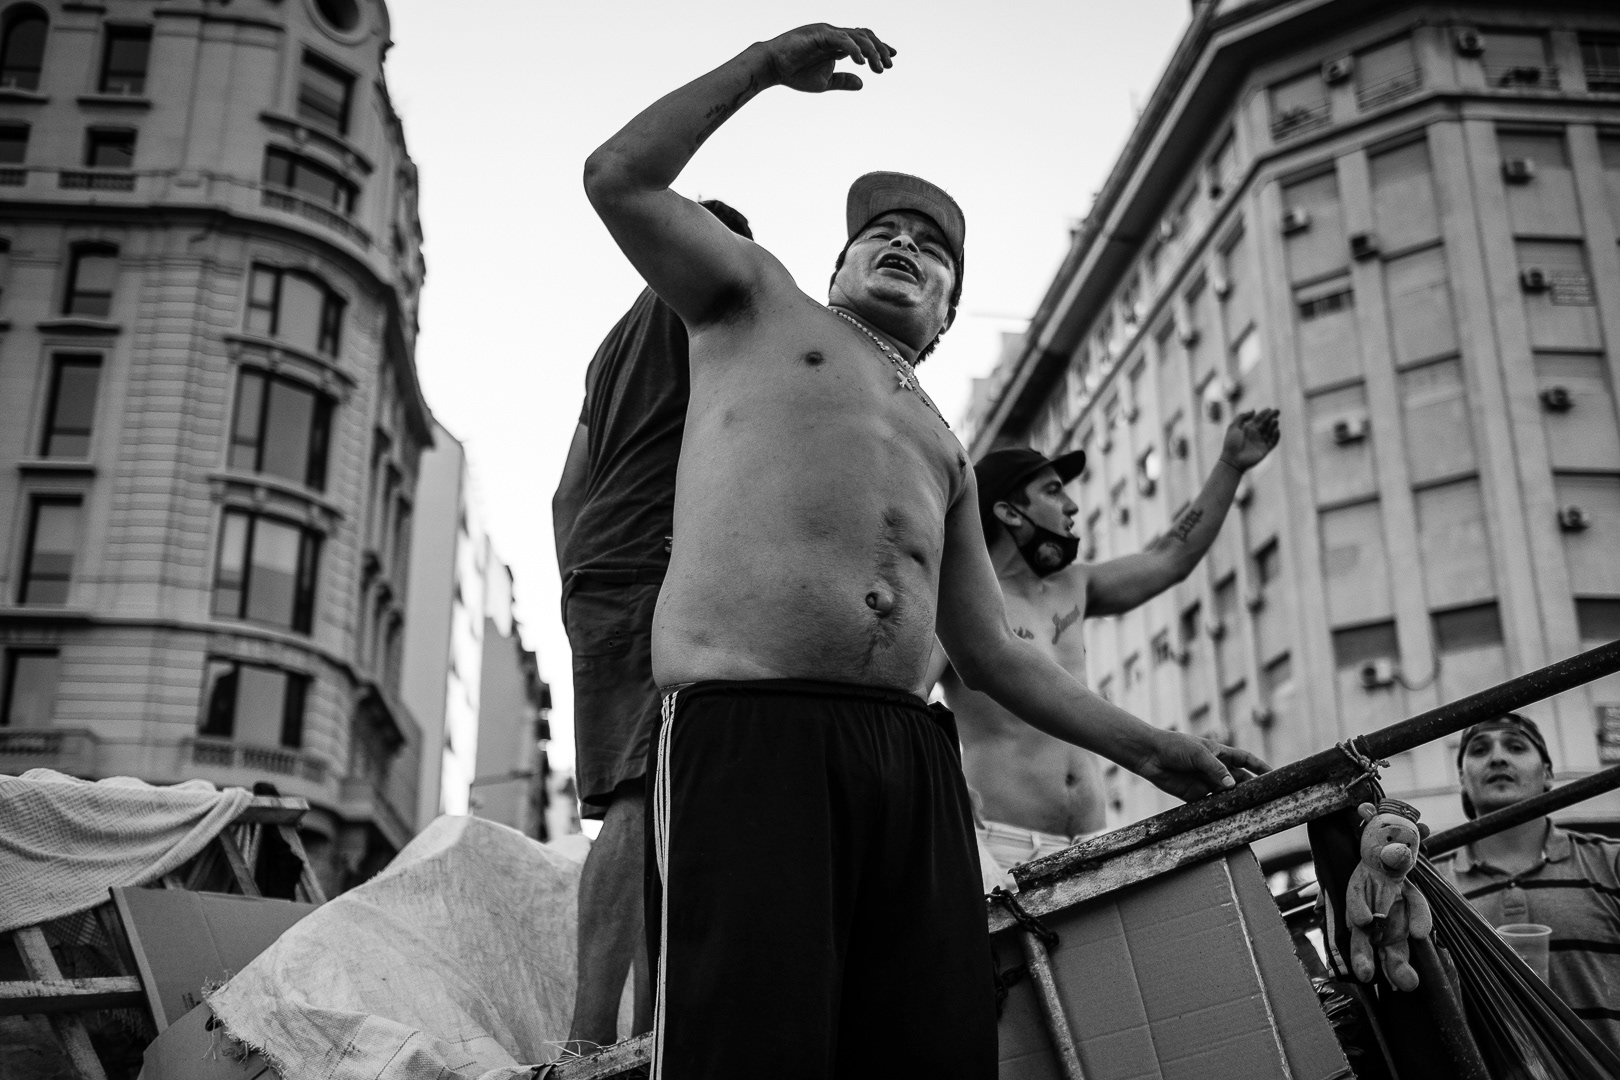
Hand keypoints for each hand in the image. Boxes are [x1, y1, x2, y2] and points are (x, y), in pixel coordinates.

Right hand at [761, 24, 894, 92]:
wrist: (773, 67)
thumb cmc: (795, 73)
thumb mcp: (825, 82)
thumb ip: (843, 81)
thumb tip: (863, 83)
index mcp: (837, 45)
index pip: (863, 41)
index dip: (879, 48)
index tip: (891, 59)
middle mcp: (835, 35)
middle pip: (865, 36)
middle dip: (880, 49)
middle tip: (888, 65)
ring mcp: (828, 32)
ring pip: (857, 36)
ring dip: (871, 51)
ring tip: (879, 66)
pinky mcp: (819, 34)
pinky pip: (842, 39)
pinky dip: (854, 49)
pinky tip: (861, 62)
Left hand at [1133, 730, 1269, 801]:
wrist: (1149, 755)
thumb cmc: (1174, 747)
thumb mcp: (1198, 753)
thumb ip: (1216, 769)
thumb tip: (1232, 786)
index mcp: (1219, 753)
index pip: (1245, 760)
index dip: (1260, 767)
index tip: (1275, 774)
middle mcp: (1215, 769)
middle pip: (1240, 780)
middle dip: (1252, 788)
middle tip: (1267, 798)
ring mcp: (1205, 782)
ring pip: (1227, 794)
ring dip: (1237, 801)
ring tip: (1252, 810)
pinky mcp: (1194, 795)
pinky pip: (1211, 804)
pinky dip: (1220, 810)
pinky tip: (1229, 817)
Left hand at [1219, 408, 1279, 471]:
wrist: (1232, 460)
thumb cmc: (1230, 443)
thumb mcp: (1233, 427)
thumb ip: (1241, 417)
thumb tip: (1254, 410)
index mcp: (1248, 429)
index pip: (1259, 419)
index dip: (1264, 413)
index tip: (1269, 408)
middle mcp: (1256, 434)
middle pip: (1266, 424)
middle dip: (1272, 417)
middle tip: (1277, 411)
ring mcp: (1261, 442)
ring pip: (1270, 432)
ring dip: (1273, 426)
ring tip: (1275, 421)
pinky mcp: (1265, 450)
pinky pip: (1273, 442)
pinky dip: (1276, 436)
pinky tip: (1277, 430)